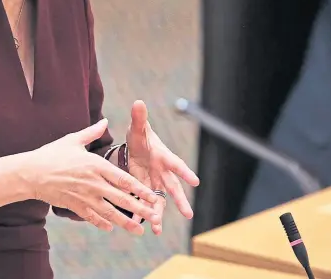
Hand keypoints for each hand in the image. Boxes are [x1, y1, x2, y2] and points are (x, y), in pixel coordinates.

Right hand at [26, 118, 160, 233]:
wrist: (30, 173)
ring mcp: (84, 197)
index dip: (139, 188)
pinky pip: (91, 217)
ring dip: (125, 222)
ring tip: (139, 229)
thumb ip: (92, 132)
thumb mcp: (73, 140)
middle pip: (121, 198)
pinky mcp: (74, 206)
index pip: (123, 179)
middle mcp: (93, 183)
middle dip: (139, 208)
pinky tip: (111, 227)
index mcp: (96, 165)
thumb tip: (105, 121)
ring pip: (109, 212)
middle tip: (154, 215)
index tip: (152, 195)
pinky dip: (102, 223)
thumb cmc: (52, 154)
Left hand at [126, 100, 199, 234]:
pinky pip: (145, 203)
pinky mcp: (144, 189)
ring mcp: (154, 182)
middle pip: (173, 187)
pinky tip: (139, 226)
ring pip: (160, 200)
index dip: (185, 172)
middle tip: (189, 215)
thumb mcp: (137, 127)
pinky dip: (142, 213)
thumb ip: (138, 117)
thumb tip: (138, 102)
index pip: (176, 163)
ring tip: (157, 228)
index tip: (195, 181)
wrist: (134, 147)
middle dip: (180, 201)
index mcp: (163, 155)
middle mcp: (162, 171)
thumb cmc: (139, 135)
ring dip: (159, 213)